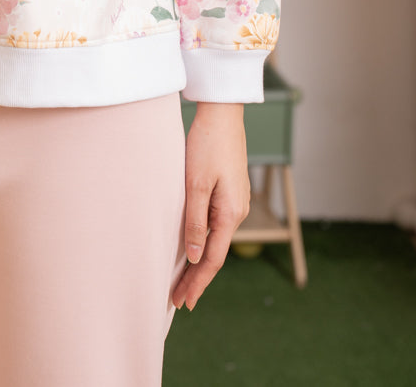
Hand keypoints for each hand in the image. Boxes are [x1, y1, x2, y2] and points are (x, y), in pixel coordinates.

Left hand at [172, 101, 250, 310]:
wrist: (222, 114)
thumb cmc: (207, 144)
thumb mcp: (196, 184)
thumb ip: (196, 221)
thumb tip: (196, 256)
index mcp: (231, 214)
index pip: (213, 260)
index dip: (197, 283)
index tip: (183, 302)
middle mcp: (237, 212)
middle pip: (216, 254)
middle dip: (197, 278)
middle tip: (178, 300)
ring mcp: (236, 202)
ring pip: (216, 240)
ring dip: (200, 261)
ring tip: (182, 280)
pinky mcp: (230, 192)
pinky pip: (217, 225)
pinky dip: (204, 241)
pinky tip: (193, 246)